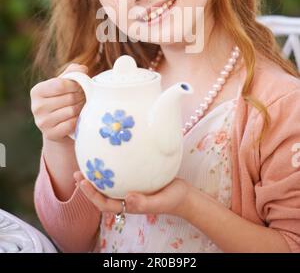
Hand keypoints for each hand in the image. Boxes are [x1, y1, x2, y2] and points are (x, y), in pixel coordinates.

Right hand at [30, 63, 87, 141]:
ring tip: (80, 107)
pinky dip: (77, 121)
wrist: (58, 127)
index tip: (79, 87)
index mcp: (37, 91)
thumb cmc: (62, 100)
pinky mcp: (50, 134)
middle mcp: (36, 107)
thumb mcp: (64, 84)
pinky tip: (77, 119)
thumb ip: (73, 72)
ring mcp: (42, 122)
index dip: (75, 85)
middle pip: (68, 98)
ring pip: (71, 111)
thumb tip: (82, 69)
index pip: (61, 84)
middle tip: (83, 98)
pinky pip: (71, 124)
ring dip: (80, 108)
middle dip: (80, 97)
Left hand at [73, 171, 191, 218]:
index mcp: (128, 205)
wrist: (185, 194)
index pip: (104, 204)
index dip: (91, 195)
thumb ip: (145, 203)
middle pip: (102, 194)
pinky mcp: (136, 178)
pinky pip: (120, 173)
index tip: (82, 182)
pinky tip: (108, 154)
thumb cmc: (173, 199)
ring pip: (109, 184)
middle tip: (77, 172)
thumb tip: (128, 198)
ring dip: (96, 176)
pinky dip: (111, 166)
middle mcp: (126, 197)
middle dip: (87, 185)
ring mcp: (130, 188)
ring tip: (87, 163)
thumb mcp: (160, 202)